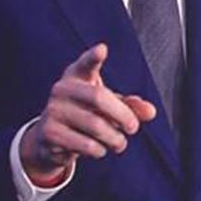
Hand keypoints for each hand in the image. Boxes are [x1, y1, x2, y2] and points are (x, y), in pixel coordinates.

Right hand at [20, 44, 157, 184]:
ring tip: (119, 143)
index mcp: (77, 76)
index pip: (86, 64)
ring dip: (115, 139)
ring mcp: (53, 110)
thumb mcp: (109, 107)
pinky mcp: (49, 132)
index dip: (93, 57)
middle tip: (133, 128)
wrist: (50, 139)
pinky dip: (100, 150)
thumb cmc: (86, 115)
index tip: (102, 50)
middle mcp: (62, 89)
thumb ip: (131, 106)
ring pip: (96, 126)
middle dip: (123, 116)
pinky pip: (86, 144)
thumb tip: (151, 112)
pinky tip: (99, 150)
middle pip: (100, 98)